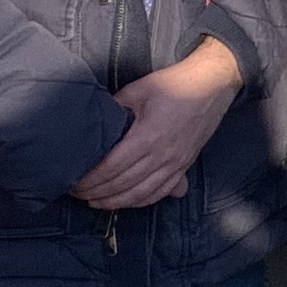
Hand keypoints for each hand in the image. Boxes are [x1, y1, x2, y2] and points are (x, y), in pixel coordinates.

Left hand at [68, 38, 245, 208]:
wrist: (212, 86)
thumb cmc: (175, 84)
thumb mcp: (138, 90)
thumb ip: (115, 108)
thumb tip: (96, 122)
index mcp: (147, 137)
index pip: (111, 168)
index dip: (91, 179)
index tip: (74, 182)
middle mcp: (162, 156)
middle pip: (123, 185)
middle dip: (97, 193)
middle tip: (77, 194)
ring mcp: (176, 164)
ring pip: (142, 194)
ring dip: (116, 202)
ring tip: (96, 202)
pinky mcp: (185, 166)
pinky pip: (161, 192)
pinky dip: (141, 201)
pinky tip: (127, 202)